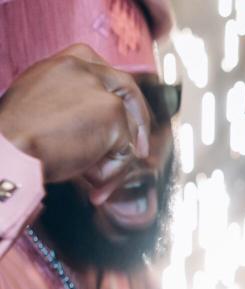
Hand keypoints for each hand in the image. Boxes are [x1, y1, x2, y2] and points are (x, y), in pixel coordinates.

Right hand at [0, 44, 150, 201]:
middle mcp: (85, 70)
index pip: (104, 71)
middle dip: (140, 124)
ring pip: (128, 130)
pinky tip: (87, 176)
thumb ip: (73, 104)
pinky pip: (126, 152)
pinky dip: (111, 172)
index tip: (126, 116)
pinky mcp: (112, 113)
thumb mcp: (43, 105)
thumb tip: (105, 129)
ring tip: (88, 175)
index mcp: (65, 64)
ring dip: (113, 159)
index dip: (120, 97)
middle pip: (128, 91)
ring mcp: (102, 90)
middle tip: (140, 152)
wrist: (7, 148)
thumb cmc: (16, 136)